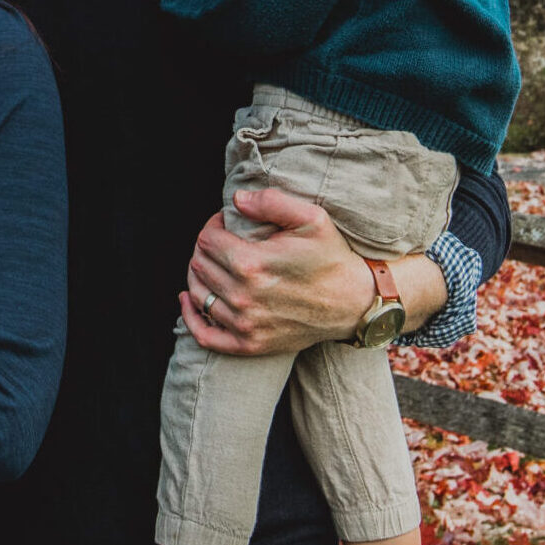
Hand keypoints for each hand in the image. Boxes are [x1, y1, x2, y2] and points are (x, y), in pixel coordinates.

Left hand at [179, 186, 374, 356]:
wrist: (355, 303)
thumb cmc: (332, 257)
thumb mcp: (311, 217)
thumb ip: (271, 201)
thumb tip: (236, 200)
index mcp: (252, 264)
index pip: (206, 240)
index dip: (213, 226)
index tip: (227, 224)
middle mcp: (243, 297)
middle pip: (198, 265)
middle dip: (205, 248)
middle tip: (222, 242)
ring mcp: (245, 324)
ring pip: (198, 295)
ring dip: (198, 275)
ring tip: (213, 263)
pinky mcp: (249, 345)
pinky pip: (204, 335)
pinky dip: (191, 317)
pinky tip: (189, 299)